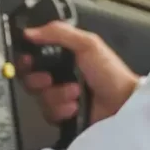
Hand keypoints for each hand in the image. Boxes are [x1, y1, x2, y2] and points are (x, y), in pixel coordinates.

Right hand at [19, 22, 140, 125]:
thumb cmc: (108, 71)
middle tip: (49, 79)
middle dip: (38, 80)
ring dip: (57, 95)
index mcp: (60, 57)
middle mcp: (56, 76)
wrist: (123, 103)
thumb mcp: (88, 44)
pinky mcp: (61, 116)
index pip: (32, 57)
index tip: (27, 60)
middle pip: (29, 79)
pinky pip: (49, 114)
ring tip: (76, 94)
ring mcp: (58, 97)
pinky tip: (75, 108)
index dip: (25, 60)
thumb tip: (28, 32)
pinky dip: (62, 110)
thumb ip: (59, 33)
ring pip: (39, 98)